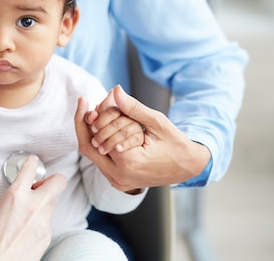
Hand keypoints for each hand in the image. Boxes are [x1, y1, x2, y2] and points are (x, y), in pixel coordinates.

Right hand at [0, 155, 66, 260]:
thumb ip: (15, 197)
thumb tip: (23, 194)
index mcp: (16, 194)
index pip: (30, 168)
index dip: (32, 164)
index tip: (32, 163)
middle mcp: (34, 205)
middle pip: (59, 182)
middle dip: (52, 181)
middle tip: (39, 189)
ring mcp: (44, 221)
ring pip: (52, 203)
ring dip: (43, 204)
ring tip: (28, 214)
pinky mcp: (47, 235)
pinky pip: (48, 222)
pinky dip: (40, 222)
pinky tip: (27, 231)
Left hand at [75, 85, 210, 190]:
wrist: (190, 167)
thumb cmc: (175, 142)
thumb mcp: (156, 122)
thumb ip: (133, 107)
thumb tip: (115, 90)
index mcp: (128, 162)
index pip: (97, 133)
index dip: (91, 115)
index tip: (87, 99)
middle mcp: (119, 176)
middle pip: (87, 146)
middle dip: (83, 124)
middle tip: (86, 106)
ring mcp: (118, 182)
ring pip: (92, 154)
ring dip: (90, 133)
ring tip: (93, 114)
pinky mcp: (119, 182)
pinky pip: (100, 161)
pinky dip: (98, 143)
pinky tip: (100, 127)